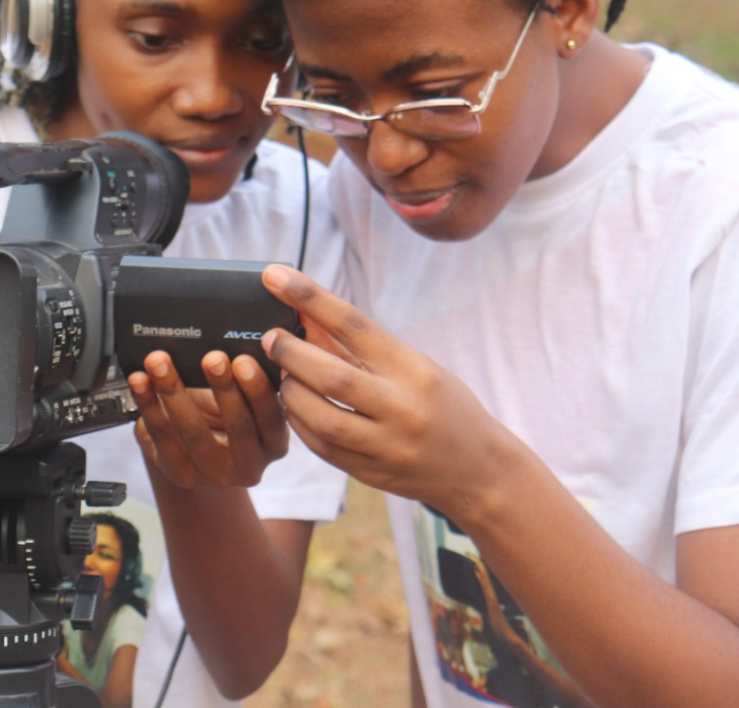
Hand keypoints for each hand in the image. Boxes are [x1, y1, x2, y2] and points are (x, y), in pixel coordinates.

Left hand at [128, 349, 288, 488]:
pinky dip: (148, 404)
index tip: (243, 361)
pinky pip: (160, 437)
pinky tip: (140, 381)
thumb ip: (247, 377)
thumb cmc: (230, 413)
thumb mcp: (246, 398)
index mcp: (273, 444)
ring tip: (160, 362)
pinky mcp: (180, 474)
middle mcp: (248, 466)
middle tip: (211, 358)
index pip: (271, 418)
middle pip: (237, 427)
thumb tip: (236, 339)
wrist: (202, 447)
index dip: (257, 390)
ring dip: (174, 391)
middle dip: (223, 388)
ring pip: (192, 432)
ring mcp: (212, 474)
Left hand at [260, 264, 506, 518]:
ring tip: (282, 375)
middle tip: (270, 339)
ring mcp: (388, 446)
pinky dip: (300, 422)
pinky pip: (322, 448)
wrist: (479, 470)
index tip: (275, 276)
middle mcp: (402, 408)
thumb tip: (304, 316)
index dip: (309, 297)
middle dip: (291, 354)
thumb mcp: (412, 364)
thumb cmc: (443, 403)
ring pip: (321, 418)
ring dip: (290, 392)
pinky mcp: (373, 474)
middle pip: (331, 376)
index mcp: (413, 369)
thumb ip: (357, 346)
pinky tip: (294, 406)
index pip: (353, 323)